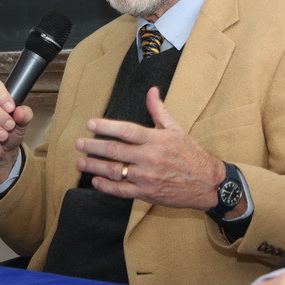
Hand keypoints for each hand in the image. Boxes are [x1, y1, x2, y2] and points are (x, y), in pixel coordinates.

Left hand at [74, 87, 224, 209]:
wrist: (207, 182)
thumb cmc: (191, 154)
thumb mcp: (176, 129)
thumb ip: (159, 110)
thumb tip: (152, 91)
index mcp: (156, 139)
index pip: (126, 130)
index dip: (106, 127)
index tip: (90, 124)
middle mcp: (149, 158)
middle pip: (115, 150)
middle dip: (93, 146)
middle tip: (78, 143)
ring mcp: (146, 177)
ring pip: (114, 171)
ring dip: (94, 166)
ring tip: (80, 162)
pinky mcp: (146, 193)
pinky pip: (121, 190)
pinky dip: (106, 187)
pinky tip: (95, 181)